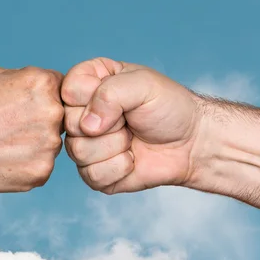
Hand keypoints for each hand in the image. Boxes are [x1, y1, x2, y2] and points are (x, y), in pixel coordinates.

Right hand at [0, 66, 63, 192]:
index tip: (22, 107)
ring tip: (3, 145)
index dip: (40, 98)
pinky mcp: (42, 172)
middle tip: (10, 128)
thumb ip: (25, 78)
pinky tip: (3, 160)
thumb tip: (44, 84)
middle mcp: (53, 113)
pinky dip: (26, 165)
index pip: (60, 89)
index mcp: (43, 83)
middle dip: (39, 121)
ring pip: (50, 143)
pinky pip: (41, 166)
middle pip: (59, 117)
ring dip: (34, 144)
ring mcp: (49, 145)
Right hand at [61, 57, 200, 193]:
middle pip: (70, 125)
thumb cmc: (169, 107)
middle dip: (110, 125)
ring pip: (79, 152)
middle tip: (129, 120)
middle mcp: (81, 115)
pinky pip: (92, 175)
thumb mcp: (144, 84)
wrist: (191, 143)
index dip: (94, 97)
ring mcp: (85, 145)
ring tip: (132, 139)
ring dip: (116, 147)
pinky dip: (120, 168)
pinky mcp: (94, 174)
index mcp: (88, 84)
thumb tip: (88, 125)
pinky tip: (132, 159)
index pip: (68, 90)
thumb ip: (111, 93)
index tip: (122, 97)